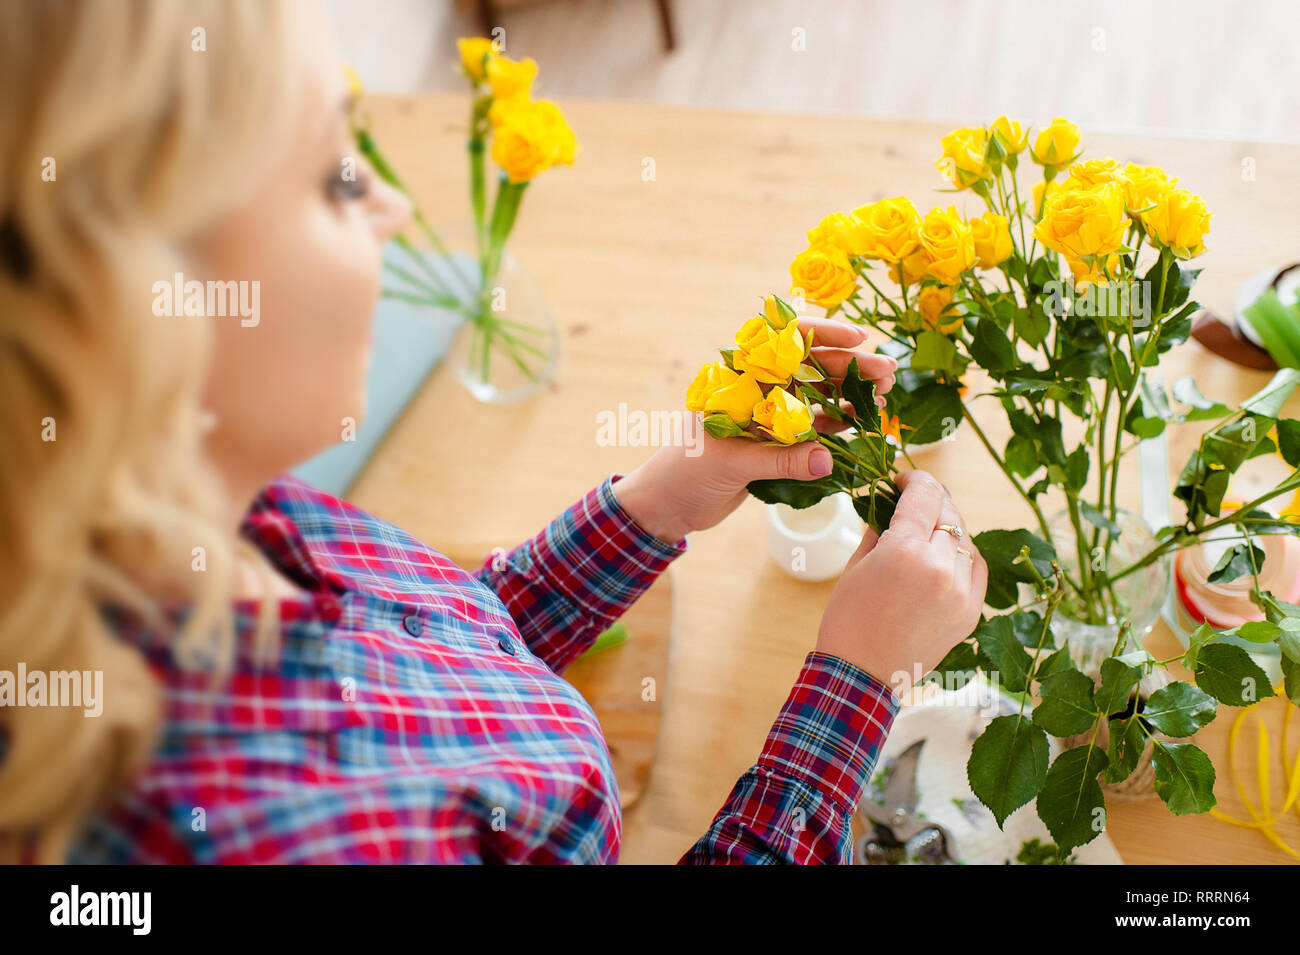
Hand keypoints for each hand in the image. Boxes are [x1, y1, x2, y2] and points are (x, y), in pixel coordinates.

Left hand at [613, 317, 897, 542]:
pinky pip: (811, 427)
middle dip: (849, 367)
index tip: (858, 339)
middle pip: (809, 368)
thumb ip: (779, 461)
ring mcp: (766, 414)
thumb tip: (826, 460)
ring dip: (849, 394)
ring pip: (815, 396)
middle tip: (887, 373)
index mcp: (737, 378)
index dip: (822, 334)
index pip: (783, 342)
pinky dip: (836, 424)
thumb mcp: (730, 463)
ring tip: (885, 395)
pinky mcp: (773, 441)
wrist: (667, 504)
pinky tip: (863, 421)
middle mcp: (755, 389)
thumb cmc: (685, 472)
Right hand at [815, 470, 986, 689]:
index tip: (902, 479)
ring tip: (927, 532)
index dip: (913, 478)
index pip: (923, 493)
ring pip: (965, 538)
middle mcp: (940, 567)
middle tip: (914, 500)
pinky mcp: (971, 611)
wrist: (861, 676)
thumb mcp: (855, 565)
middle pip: (948, 511)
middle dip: (931, 499)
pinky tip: (945, 557)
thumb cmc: (848, 620)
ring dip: (947, 527)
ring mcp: (960, 591)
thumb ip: (878, 528)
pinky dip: (964, 556)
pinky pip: (977, 568)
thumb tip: (888, 503)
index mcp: (904, 551)